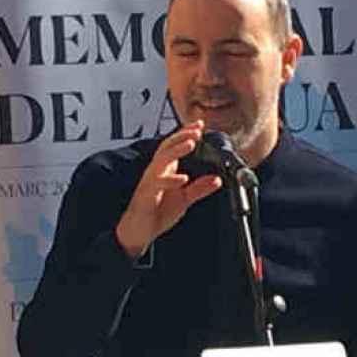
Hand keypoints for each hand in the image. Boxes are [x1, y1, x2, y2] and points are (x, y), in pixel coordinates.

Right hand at [114, 122, 221, 258]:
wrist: (139, 231)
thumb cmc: (157, 212)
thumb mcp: (184, 200)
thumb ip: (199, 189)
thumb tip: (217, 180)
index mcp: (165, 170)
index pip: (174, 146)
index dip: (186, 134)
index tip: (200, 125)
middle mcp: (156, 171)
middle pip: (167, 146)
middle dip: (182, 136)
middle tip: (197, 130)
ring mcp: (150, 182)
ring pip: (161, 159)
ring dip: (176, 150)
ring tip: (191, 143)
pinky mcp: (147, 194)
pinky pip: (158, 183)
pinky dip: (171, 180)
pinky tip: (183, 178)